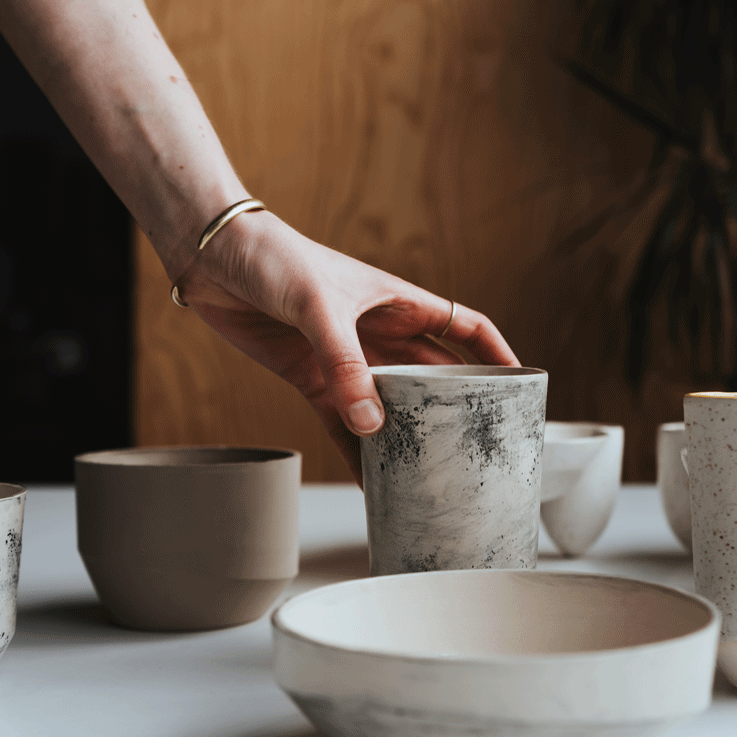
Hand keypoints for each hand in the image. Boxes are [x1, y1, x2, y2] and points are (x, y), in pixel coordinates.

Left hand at [176, 212, 518, 483]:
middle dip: (456, 409)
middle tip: (479, 448)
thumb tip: (371, 424)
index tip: (525, 388)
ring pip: (391, 405)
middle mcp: (378, 333)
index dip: (497, 356)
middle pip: (433, 377)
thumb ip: (344, 363)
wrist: (212, 256)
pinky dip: (356, 450)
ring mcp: (345, 358)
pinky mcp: (310, 378)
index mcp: (398, 302)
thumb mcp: (317, 305)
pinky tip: (371, 480)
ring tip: (431, 476)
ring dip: (408, 436)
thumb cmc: (273, 257)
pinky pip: (343, 422)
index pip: (465, 330)